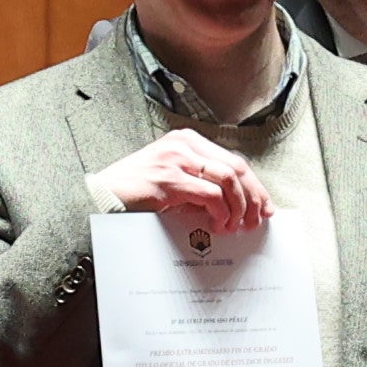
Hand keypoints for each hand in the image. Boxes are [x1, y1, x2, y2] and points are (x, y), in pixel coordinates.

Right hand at [94, 130, 267, 241]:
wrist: (102, 197)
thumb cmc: (135, 192)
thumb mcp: (173, 182)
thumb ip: (200, 185)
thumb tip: (234, 206)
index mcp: (187, 141)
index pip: (233, 160)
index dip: (254, 185)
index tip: (264, 206)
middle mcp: (184, 145)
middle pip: (236, 167)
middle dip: (252, 197)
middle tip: (256, 220)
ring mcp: (176, 160)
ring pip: (228, 179)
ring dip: (238, 206)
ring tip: (235, 225)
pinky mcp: (168, 179)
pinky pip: (210, 194)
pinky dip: (220, 212)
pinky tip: (217, 224)